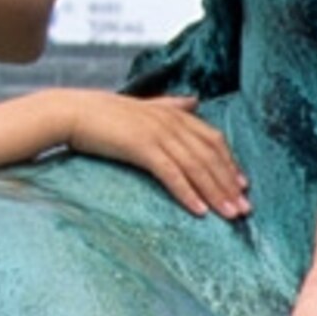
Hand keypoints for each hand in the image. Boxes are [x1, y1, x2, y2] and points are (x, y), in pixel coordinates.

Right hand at [63, 91, 251, 220]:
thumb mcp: (143, 107)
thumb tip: (194, 100)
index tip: (243, 185)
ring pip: (196, 167)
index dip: (230, 163)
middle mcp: (171, 122)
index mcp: (174, 113)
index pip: (213, 140)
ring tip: (231, 215)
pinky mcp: (141, 147)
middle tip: (246, 209)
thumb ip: (172, 105)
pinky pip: (171, 174)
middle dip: (230, 184)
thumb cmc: (104, 114)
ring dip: (216, 193)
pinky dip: (188, 193)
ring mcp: (157, 133)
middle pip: (210, 156)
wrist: (70, 112)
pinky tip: (199, 211)